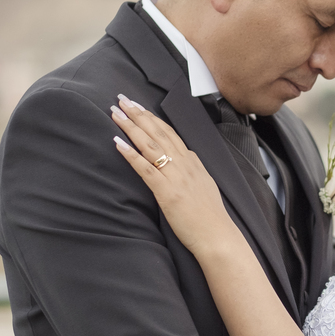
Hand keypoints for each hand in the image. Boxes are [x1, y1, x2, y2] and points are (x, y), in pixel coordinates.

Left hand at [111, 95, 235, 255]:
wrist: (218, 235)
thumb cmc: (210, 217)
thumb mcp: (205, 186)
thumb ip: (193, 172)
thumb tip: (184, 163)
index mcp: (193, 162)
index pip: (170, 133)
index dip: (152, 118)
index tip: (138, 107)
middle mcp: (185, 164)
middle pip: (158, 132)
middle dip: (138, 114)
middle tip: (122, 100)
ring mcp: (176, 176)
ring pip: (150, 145)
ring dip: (131, 127)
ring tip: (116, 113)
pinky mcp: (167, 192)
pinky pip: (145, 168)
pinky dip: (130, 154)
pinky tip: (118, 143)